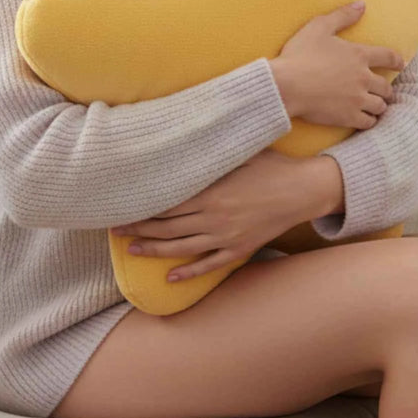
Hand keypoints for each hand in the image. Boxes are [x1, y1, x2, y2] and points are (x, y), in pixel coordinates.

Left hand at [109, 149, 315, 282]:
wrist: (304, 189)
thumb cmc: (272, 165)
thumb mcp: (239, 153)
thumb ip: (211, 152)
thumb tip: (186, 140)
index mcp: (210, 191)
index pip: (166, 203)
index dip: (141, 207)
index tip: (121, 207)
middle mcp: (214, 217)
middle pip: (166, 227)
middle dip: (138, 229)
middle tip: (114, 230)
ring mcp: (226, 236)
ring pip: (181, 248)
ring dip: (153, 251)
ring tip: (131, 251)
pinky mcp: (240, 249)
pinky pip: (210, 264)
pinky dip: (189, 273)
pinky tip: (171, 277)